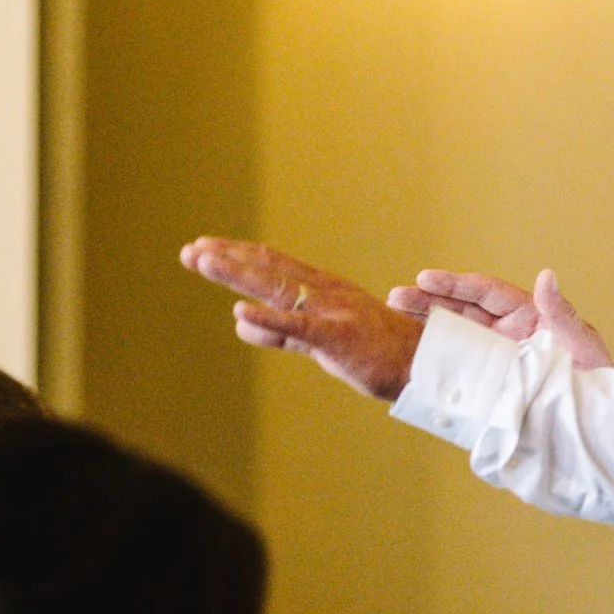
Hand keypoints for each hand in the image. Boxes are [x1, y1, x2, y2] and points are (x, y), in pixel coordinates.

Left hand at [180, 238, 425, 401]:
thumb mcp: (320, 339)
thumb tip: (240, 324)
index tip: (203, 248)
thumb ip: (280, 332)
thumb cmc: (375, 353)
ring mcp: (330, 312)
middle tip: (190, 251)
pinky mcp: (337, 338)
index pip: (271, 264)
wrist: (424, 365)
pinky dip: (267, 322)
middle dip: (226, 258)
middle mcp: (324, 292)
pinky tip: (239, 316)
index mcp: (322, 288)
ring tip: (202, 261)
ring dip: (236, 274)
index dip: (236, 254)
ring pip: (275, 288)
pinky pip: (296, 329)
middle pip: (267, 268)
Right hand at [392, 268, 613, 369]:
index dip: (453, 285)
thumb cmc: (597, 379)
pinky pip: (460, 369)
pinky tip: (411, 362)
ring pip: (455, 336)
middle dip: (428, 302)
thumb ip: (561, 313)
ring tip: (392, 323)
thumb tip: (546, 276)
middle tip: (395, 298)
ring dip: (426, 329)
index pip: (484, 292)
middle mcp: (507, 333)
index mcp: (527, 315)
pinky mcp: (491, 384)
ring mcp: (497, 358)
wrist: (598, 422)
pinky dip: (438, 364)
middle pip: (461, 310)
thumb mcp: (581, 343)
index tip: (424, 279)